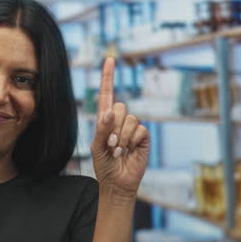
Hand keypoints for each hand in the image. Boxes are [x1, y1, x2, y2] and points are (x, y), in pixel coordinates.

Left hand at [90, 57, 149, 199]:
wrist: (117, 182)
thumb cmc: (104, 164)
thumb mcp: (97, 146)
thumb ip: (103, 128)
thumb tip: (111, 110)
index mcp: (105, 119)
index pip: (106, 93)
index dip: (108, 77)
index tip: (109, 59)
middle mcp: (119, 120)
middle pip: (120, 106)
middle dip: (113, 126)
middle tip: (111, 144)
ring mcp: (132, 127)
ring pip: (130, 118)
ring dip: (122, 137)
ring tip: (118, 151)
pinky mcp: (143, 136)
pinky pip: (139, 129)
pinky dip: (131, 141)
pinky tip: (128, 152)